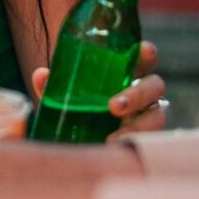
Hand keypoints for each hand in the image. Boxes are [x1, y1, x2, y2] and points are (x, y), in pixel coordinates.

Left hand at [31, 40, 166, 136]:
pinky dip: (134, 142)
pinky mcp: (147, 136)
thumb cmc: (78, 107)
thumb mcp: (63, 96)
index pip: (145, 58)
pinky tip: (114, 148)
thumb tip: (41, 75)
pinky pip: (150, 139)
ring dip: (138, 125)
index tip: (143, 50)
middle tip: (114, 107)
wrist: (78, 139)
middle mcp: (143, 91)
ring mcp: (148, 115)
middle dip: (137, 94)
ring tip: (113, 138)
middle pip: (155, 86)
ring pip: (157, 115)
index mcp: (127, 73)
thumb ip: (52, 86)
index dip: (147, 53)